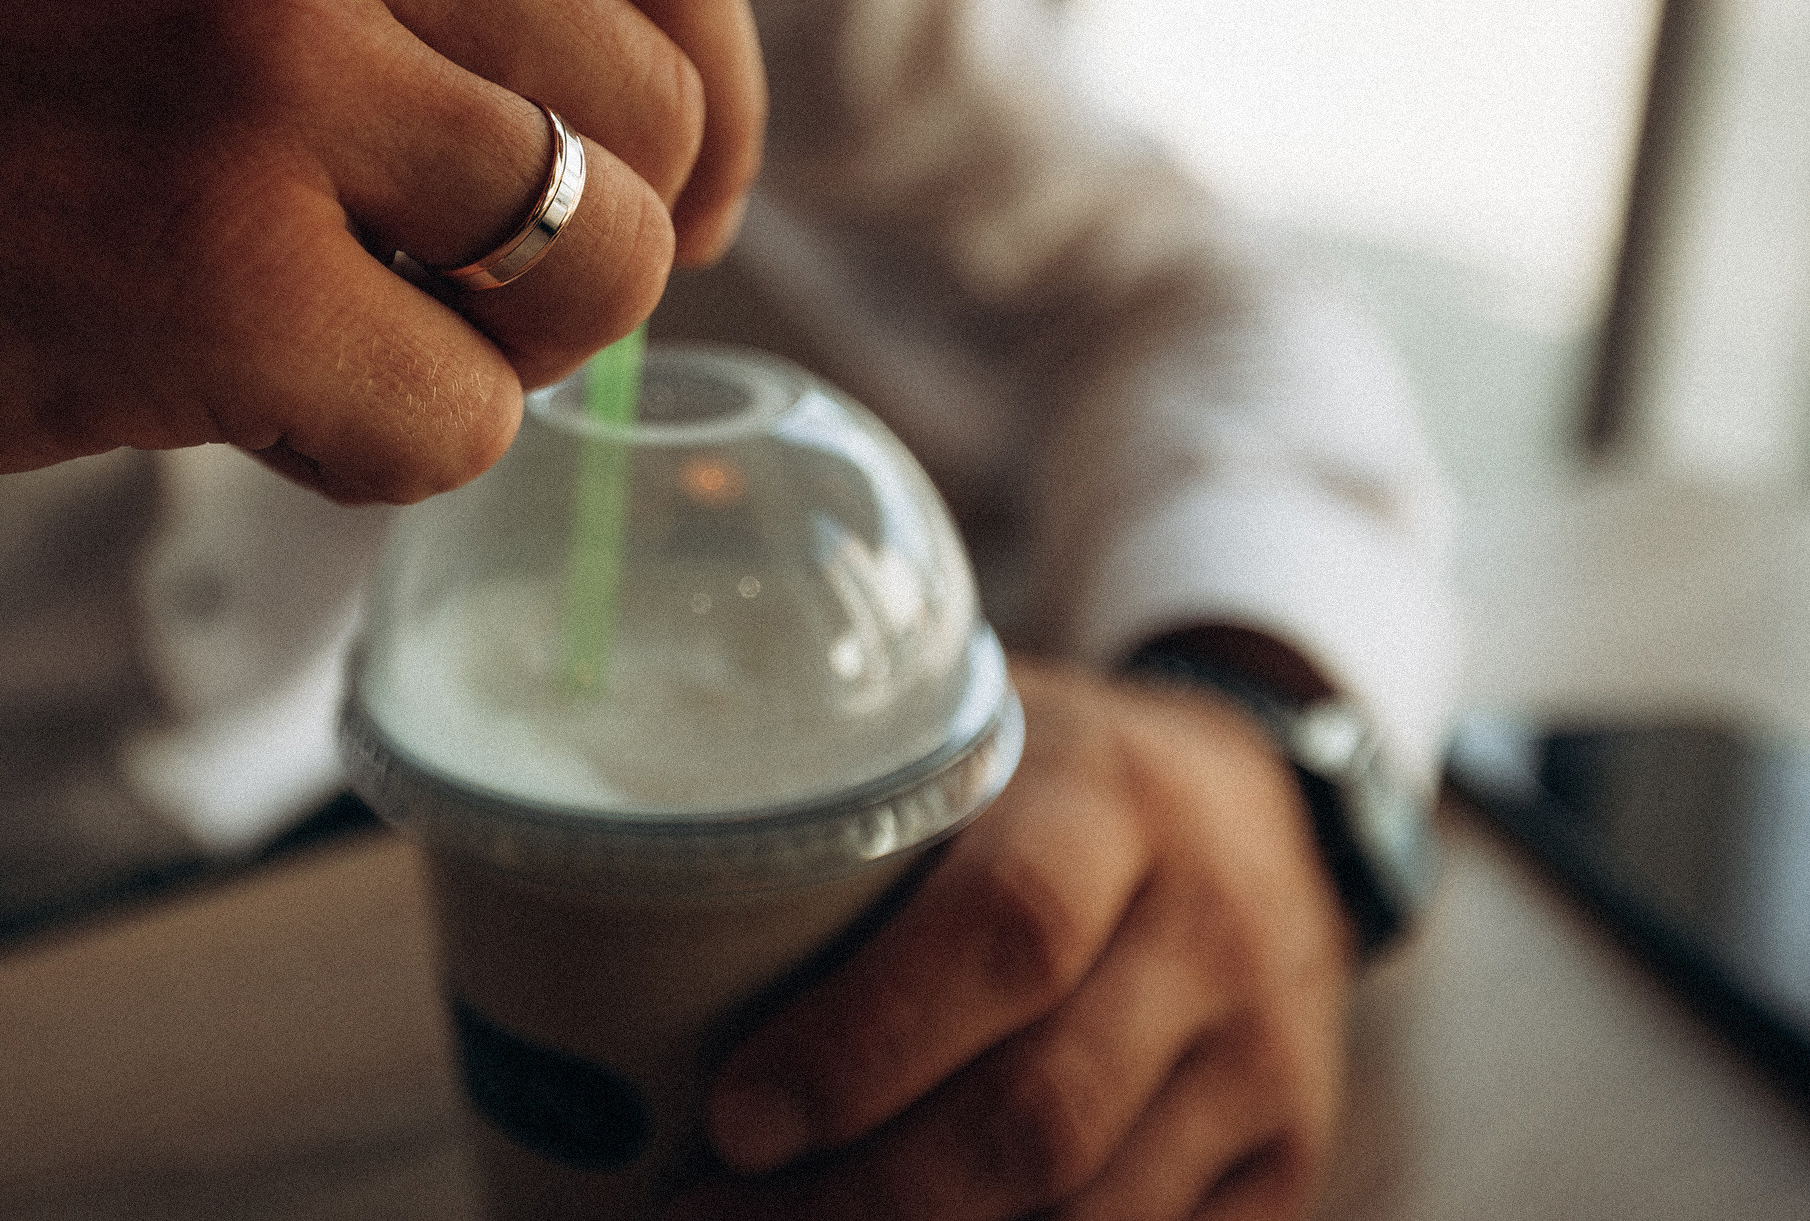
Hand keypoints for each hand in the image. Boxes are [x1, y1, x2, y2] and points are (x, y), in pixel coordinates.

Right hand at [0, 0, 766, 590]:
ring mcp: (256, 63)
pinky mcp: (209, 261)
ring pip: (596, 268)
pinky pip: (458, 424)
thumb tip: (670, 168)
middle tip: (430, 314)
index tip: (675, 212)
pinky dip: (376, 461)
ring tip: (314, 351)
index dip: (711, 106)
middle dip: (587, 267)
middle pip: (654, 119)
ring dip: (490, 366)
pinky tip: (233, 412)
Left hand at [674, 656, 1355, 1220]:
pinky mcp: (1283, 1165)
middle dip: (861, 1202)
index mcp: (1114, 805)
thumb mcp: (980, 734)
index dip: (864, 1043)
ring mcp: (1260, 1066)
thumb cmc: (1060, 783)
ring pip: (1095, 1218)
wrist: (1272, 820)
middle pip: (1037, 1115)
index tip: (731, 1118)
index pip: (1006, 935)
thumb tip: (623, 867)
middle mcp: (1208, 937)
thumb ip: (855, 792)